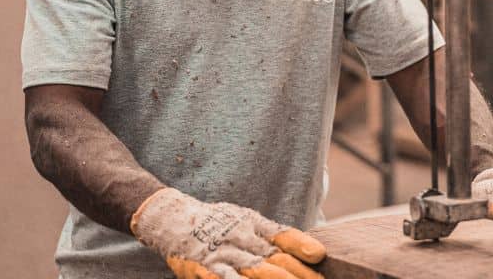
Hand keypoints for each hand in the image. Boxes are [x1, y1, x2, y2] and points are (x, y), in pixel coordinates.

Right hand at [131, 188, 325, 278]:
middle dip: (297, 275)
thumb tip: (313, 251)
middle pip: (274, 259)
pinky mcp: (205, 269)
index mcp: (253, 225)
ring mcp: (223, 255)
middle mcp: (241, 238)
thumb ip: (275, 236)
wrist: (172, 219)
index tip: (320, 256)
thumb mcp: (247, 220)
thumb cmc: (217, 223)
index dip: (302, 246)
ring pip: (254, 271)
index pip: (282, 236)